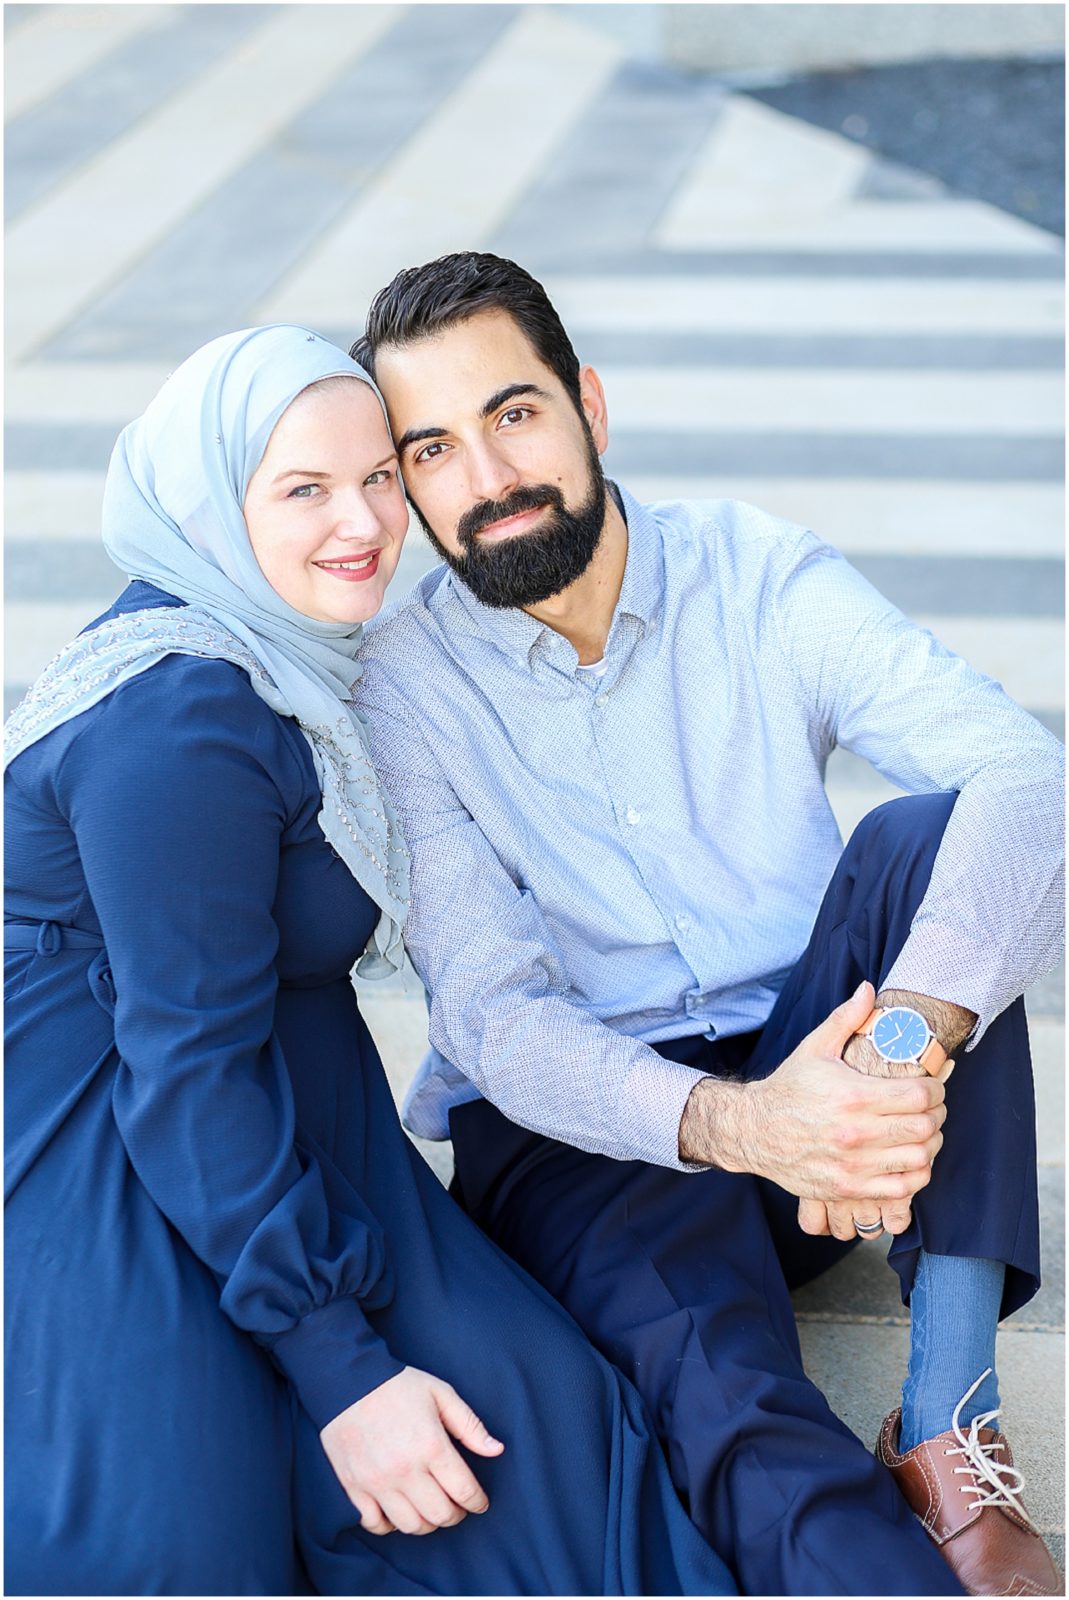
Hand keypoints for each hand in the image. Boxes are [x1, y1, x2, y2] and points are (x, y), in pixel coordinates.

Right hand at [320, 1366, 503, 1535]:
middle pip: (440, 1514)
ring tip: (430, 1509)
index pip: (464, 1491)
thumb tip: (496, 1450)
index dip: (478, 1501)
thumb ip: (470, 1425)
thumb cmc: (398, 1385)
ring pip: (411, 1526)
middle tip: (457, 1506)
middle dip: (455, 1515)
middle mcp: (405, 1470)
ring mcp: (377, 1482)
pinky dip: (390, 1525)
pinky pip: (376, 1525)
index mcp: (431, 1445)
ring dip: (427, 1523)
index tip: (479, 1502)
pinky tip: (399, 1510)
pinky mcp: (354, 1488)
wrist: (347, 1380)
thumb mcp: (441, 1394)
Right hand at [681, 982, 945, 1202]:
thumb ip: (847, 1018)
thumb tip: (869, 988)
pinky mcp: (848, 1188)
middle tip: (931, 1108)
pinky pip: (902, 1188)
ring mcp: (853, 1164)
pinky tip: (908, 1159)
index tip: (932, 1085)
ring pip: (919, 1158)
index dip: (936, 1089)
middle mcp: (855, 1133)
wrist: (753, 1131)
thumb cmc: (789, 1088)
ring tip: (923, 1133)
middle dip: (937, 1114)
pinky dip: (915, 1174)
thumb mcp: (815, 1048)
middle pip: (925, 1127)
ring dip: (929, 1145)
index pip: (920, 1095)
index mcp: (853, 1096)